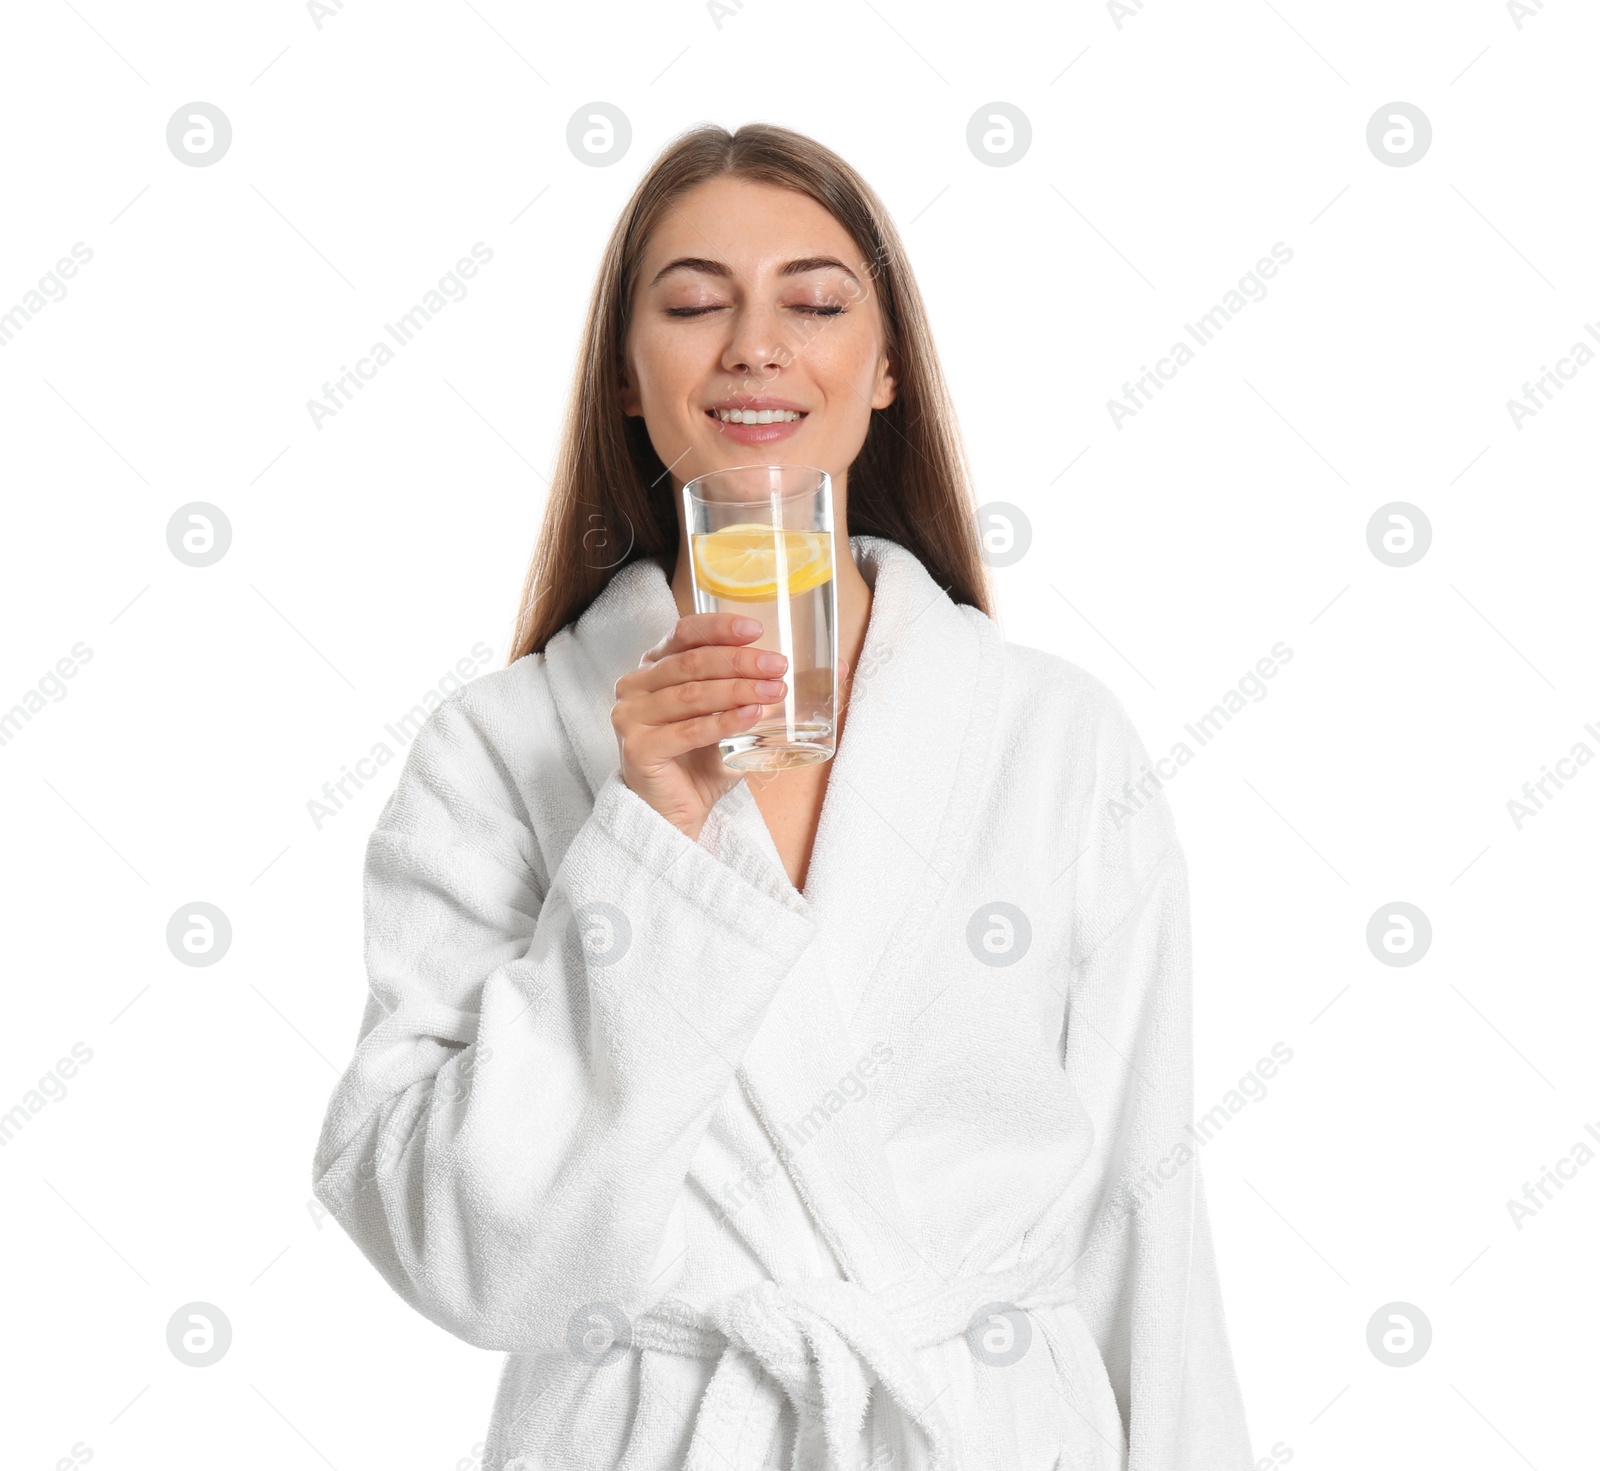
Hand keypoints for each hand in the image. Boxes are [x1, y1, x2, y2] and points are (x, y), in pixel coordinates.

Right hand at [613, 612, 787, 839]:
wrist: (677, 812)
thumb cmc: (703, 760)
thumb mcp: (737, 716)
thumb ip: (770, 688)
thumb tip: (837, 669)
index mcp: (655, 667)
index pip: (684, 633)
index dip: (720, 627)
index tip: (757, 629)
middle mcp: (636, 685)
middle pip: (692, 663)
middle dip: (740, 661)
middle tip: (779, 666)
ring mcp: (631, 716)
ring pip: (691, 694)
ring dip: (737, 690)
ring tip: (775, 691)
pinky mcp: (638, 748)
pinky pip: (687, 730)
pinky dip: (723, 722)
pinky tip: (751, 717)